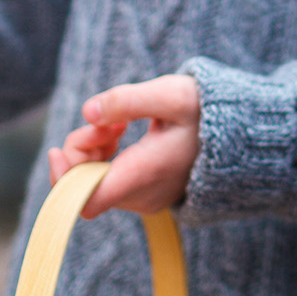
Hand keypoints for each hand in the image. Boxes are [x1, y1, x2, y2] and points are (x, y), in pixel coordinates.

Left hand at [48, 73, 199, 217]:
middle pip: (84, 186)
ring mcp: (144, 199)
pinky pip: (108, 181)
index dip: (63, 178)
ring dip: (93, 149)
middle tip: (104, 120)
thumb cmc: (205, 113)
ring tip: (117, 122)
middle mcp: (141, 196)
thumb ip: (127, 100)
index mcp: (144, 174)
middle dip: (81, 149)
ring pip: (94, 182)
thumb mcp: (170, 95)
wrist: (239, 135)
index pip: (86, 200)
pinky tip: (120, 132)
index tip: (57, 148)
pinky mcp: (145, 194)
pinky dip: (104, 156)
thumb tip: (88, 112)